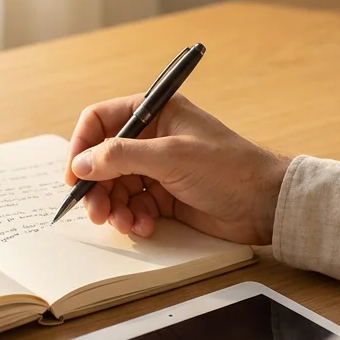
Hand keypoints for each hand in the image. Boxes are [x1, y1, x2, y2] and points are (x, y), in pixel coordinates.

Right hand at [65, 93, 290, 244]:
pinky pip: (135, 206)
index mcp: (156, 113)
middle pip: (104, 160)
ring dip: (115, 207)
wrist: (264, 204)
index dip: (82, 146)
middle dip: (98, 187)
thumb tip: (82, 163)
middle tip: (96, 212)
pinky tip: (145, 227)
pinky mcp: (167, 197)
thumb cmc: (228, 168)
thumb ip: (122, 157)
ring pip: (117, 187)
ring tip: (124, 224)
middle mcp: (154, 138)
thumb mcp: (171, 157)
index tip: (75, 175)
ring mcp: (159, 169)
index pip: (101, 120)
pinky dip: (134, 219)